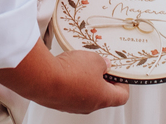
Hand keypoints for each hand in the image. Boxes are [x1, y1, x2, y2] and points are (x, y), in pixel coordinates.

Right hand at [0, 43, 127, 113]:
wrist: (43, 78)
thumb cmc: (70, 72)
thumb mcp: (94, 59)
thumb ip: (103, 63)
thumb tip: (104, 64)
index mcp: (103, 98)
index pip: (122, 97)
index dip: (123, 84)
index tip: (119, 74)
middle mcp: (89, 106)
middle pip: (103, 96)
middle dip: (103, 80)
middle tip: (100, 66)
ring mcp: (73, 106)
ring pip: (86, 94)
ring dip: (86, 80)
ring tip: (82, 65)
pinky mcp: (60, 102)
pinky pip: (71, 92)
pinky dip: (72, 82)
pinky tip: (68, 69)